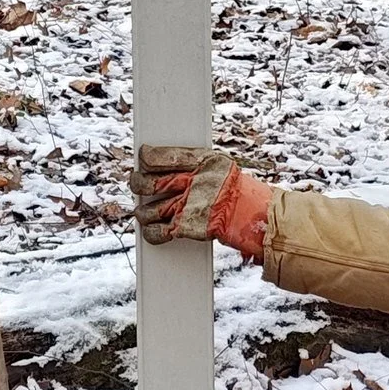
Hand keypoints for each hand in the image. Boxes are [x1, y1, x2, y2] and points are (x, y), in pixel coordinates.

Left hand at [131, 143, 274, 258]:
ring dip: (142, 212)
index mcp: (198, 162)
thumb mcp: (214, 163)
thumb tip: (156, 157)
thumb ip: (189, 161)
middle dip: (137, 184)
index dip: (146, 158)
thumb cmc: (231, 186)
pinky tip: (151, 228)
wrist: (251, 213)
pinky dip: (151, 232)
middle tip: (137, 184)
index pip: (157, 157)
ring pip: (149, 210)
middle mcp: (190, 183)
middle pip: (147, 183)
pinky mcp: (187, 227)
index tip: (143, 158)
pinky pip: (158, 232)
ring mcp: (187, 206)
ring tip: (143, 211)